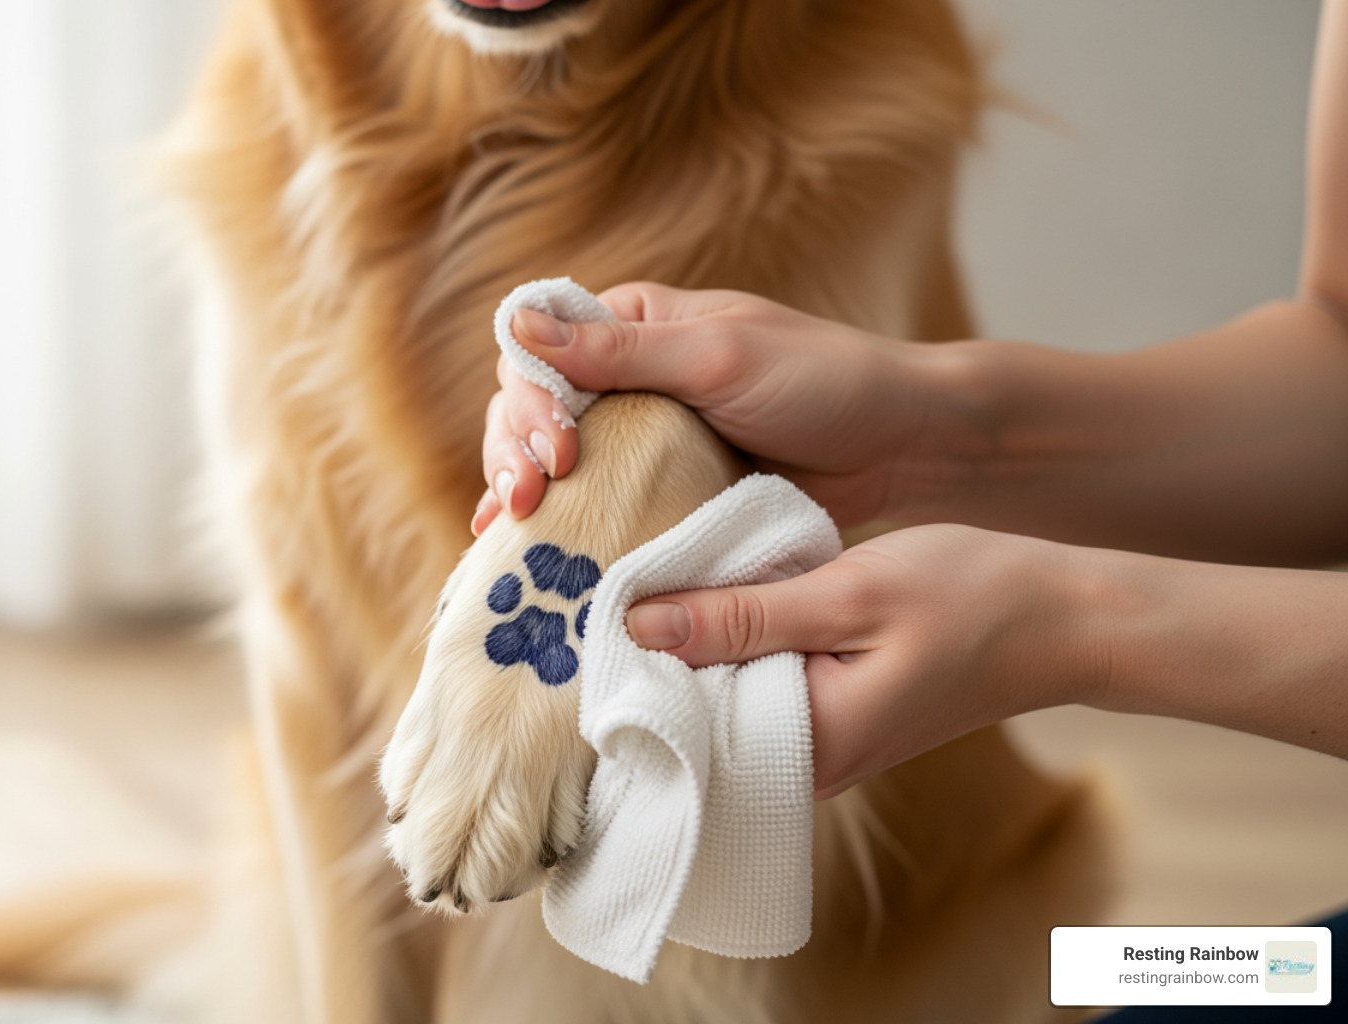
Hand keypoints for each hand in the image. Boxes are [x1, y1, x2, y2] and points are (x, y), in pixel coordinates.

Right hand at [474, 282, 951, 533]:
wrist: (902, 449)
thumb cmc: (825, 384)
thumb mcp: (721, 357)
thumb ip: (622, 350)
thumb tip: (516, 322)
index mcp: (635, 324)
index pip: (541, 352)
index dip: (529, 401)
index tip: (558, 450)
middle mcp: (629, 376)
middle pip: (532, 410)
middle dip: (514, 451)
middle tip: (525, 500)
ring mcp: (643, 438)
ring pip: (553, 462)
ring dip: (523, 491)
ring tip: (512, 529)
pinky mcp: (664, 489)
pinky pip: (597, 504)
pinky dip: (559, 525)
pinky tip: (521, 552)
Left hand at [620, 525, 1093, 798]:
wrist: (1064, 619)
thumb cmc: (973, 599)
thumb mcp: (848, 593)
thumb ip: (743, 615)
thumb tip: (638, 625)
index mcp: (807, 747)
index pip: (679, 728)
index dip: (626, 672)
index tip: (583, 617)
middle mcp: (805, 764)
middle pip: (692, 719)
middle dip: (647, 660)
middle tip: (597, 590)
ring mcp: (821, 743)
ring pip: (721, 701)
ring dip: (688, 649)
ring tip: (638, 586)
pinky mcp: (832, 715)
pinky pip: (756, 690)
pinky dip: (730, 647)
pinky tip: (707, 599)